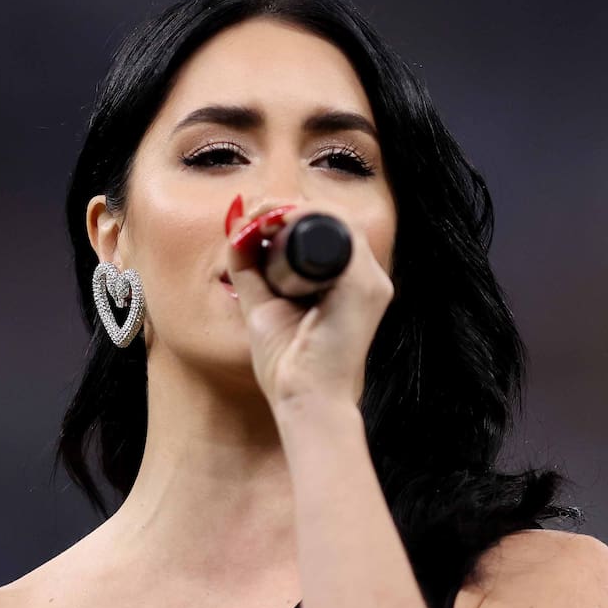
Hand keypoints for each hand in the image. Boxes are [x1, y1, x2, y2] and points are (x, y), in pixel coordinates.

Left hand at [224, 196, 394, 410]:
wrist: (306, 401)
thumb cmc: (289, 365)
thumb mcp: (262, 307)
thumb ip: (251, 272)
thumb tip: (236, 234)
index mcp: (349, 284)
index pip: (324, 231)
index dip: (288, 214)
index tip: (252, 217)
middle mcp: (367, 278)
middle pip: (332, 219)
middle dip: (289, 206)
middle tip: (253, 211)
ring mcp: (371, 281)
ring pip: (338, 219)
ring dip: (295, 208)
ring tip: (261, 215)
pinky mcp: (365, 287)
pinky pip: (341, 233)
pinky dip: (307, 219)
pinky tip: (276, 222)